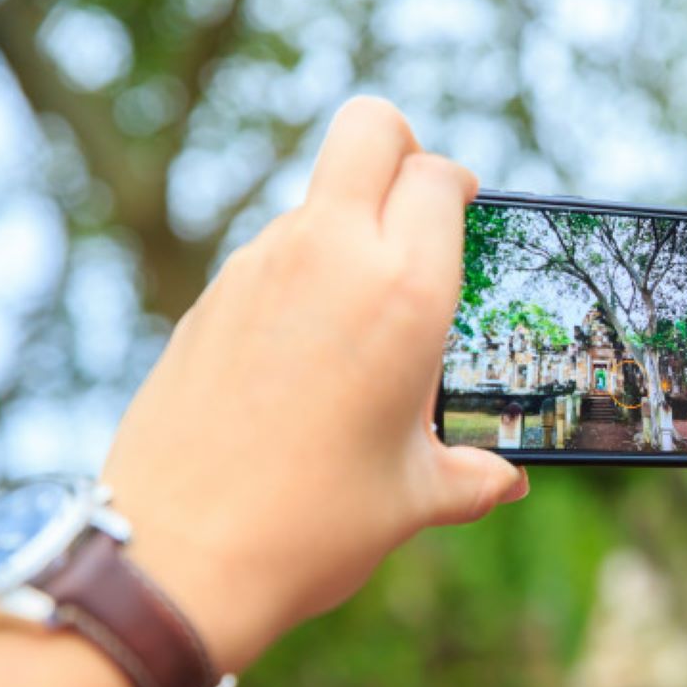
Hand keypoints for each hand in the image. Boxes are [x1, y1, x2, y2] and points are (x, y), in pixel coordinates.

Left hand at [102, 98, 528, 672]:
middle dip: (403, 148)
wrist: (178, 558)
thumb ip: (474, 476)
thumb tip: (508, 479)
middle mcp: (330, 257)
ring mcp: (259, 268)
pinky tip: (310, 348)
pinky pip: (273, 248)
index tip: (466, 217)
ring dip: (351, 220)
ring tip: (365, 309)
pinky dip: (304, 268)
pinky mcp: (213, 296)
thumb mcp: (416, 497)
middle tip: (418, 211)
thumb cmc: (312, 525)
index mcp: (403, 293)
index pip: (439, 175)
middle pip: (370, 128)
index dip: (459, 186)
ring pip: (317, 193)